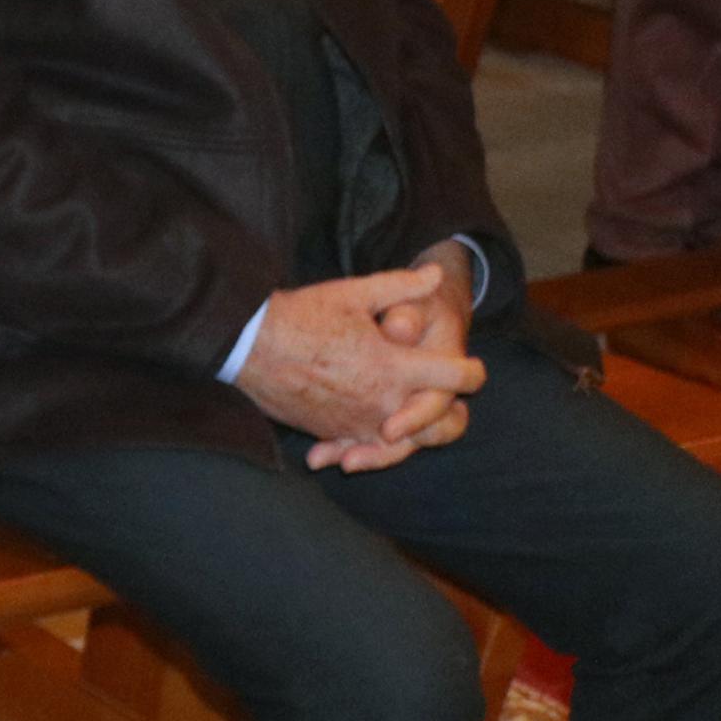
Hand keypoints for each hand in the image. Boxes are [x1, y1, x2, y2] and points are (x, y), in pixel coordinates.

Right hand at [232, 266, 483, 471]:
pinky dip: (377, 442)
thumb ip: (401, 286)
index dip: (472, 372)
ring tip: (416, 419)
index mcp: (394, 366)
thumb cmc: (301, 316)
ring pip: (407, 441)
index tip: (473, 368)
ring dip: (416, 431)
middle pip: (441, 422)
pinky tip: (373, 432)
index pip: (455, 377)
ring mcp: (358, 423)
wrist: (247, 347)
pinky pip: (368, 447)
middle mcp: (383, 402)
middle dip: (450, 410)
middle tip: (451, 399)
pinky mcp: (335, 432)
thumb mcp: (352, 293)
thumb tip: (436, 274)